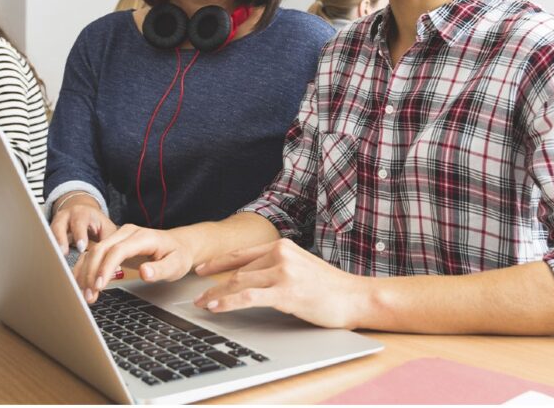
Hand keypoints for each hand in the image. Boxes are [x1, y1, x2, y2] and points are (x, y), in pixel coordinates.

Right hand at [50, 194, 117, 254]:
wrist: (83, 212)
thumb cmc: (96, 222)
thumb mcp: (106, 227)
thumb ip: (108, 239)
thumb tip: (111, 256)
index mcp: (82, 213)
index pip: (80, 222)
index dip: (80, 234)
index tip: (82, 247)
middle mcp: (66, 216)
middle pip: (59, 226)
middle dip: (60, 239)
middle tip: (63, 253)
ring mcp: (56, 224)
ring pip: (50, 233)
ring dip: (52, 247)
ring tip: (54, 259)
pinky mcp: (51, 233)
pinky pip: (47, 241)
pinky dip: (49, 251)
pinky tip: (52, 261)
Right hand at [73, 225, 195, 302]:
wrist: (178, 244)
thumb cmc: (178, 254)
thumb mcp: (176, 264)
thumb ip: (161, 269)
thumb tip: (145, 272)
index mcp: (143, 236)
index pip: (118, 250)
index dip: (106, 267)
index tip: (99, 285)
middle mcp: (127, 232)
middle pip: (101, 249)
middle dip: (91, 273)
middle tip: (88, 295)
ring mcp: (118, 236)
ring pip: (94, 251)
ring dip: (85, 273)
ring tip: (84, 294)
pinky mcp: (113, 244)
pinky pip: (94, 254)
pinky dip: (85, 269)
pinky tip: (82, 284)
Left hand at [192, 239, 364, 328]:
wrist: (355, 297)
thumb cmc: (330, 288)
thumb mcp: (300, 268)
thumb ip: (277, 268)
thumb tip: (250, 279)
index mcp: (282, 246)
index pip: (242, 253)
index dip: (219, 262)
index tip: (202, 270)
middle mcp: (281, 254)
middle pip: (238, 270)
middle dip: (215, 284)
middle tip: (198, 296)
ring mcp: (283, 272)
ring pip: (240, 282)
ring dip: (217, 295)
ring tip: (202, 304)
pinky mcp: (286, 291)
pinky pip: (249, 297)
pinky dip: (229, 302)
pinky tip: (216, 307)